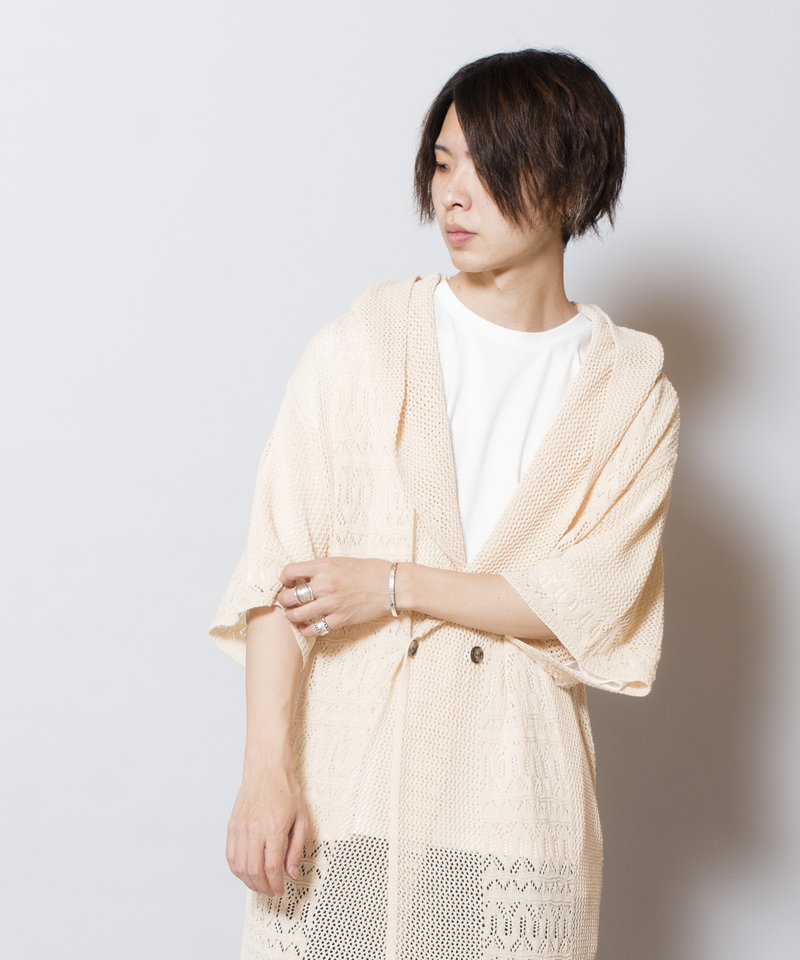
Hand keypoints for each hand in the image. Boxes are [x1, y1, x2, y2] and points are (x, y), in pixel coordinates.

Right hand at [226, 765, 308, 896]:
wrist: (267, 770)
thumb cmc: (286, 791)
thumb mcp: (301, 819)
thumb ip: (296, 848)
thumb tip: (291, 871)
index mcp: (274, 829)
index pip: (272, 867)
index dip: (276, 884)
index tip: (281, 889)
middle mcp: (254, 830)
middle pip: (254, 871)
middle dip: (263, 887)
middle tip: (271, 891)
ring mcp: (240, 829)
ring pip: (240, 867)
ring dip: (249, 882)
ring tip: (259, 885)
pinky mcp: (232, 826)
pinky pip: (230, 856)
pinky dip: (237, 869)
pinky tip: (246, 872)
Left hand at [277, 557, 392, 637]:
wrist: (392, 585)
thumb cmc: (369, 570)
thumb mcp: (341, 561)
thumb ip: (321, 568)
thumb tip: (302, 576)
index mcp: (324, 566)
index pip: (289, 571)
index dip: (283, 578)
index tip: (288, 582)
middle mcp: (325, 584)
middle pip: (289, 596)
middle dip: (284, 599)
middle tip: (287, 600)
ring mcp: (332, 603)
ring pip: (297, 615)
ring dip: (291, 616)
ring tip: (294, 614)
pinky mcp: (340, 619)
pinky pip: (314, 629)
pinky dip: (305, 630)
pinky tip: (306, 627)